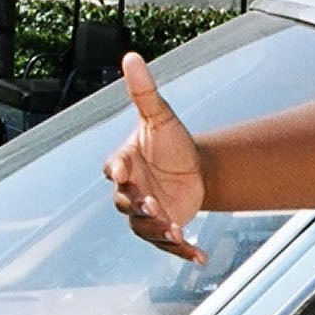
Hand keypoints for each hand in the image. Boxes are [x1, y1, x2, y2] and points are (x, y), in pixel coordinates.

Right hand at [104, 51, 205, 262]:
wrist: (195, 165)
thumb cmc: (170, 139)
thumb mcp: (160, 115)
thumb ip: (144, 91)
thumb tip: (132, 57)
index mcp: (124, 163)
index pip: (113, 169)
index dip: (118, 171)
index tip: (124, 171)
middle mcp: (130, 191)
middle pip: (126, 203)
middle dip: (139, 206)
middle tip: (154, 205)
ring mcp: (146, 212)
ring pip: (144, 228)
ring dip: (158, 231)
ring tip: (176, 231)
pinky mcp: (165, 226)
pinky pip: (169, 244)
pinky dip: (184, 252)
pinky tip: (201, 257)